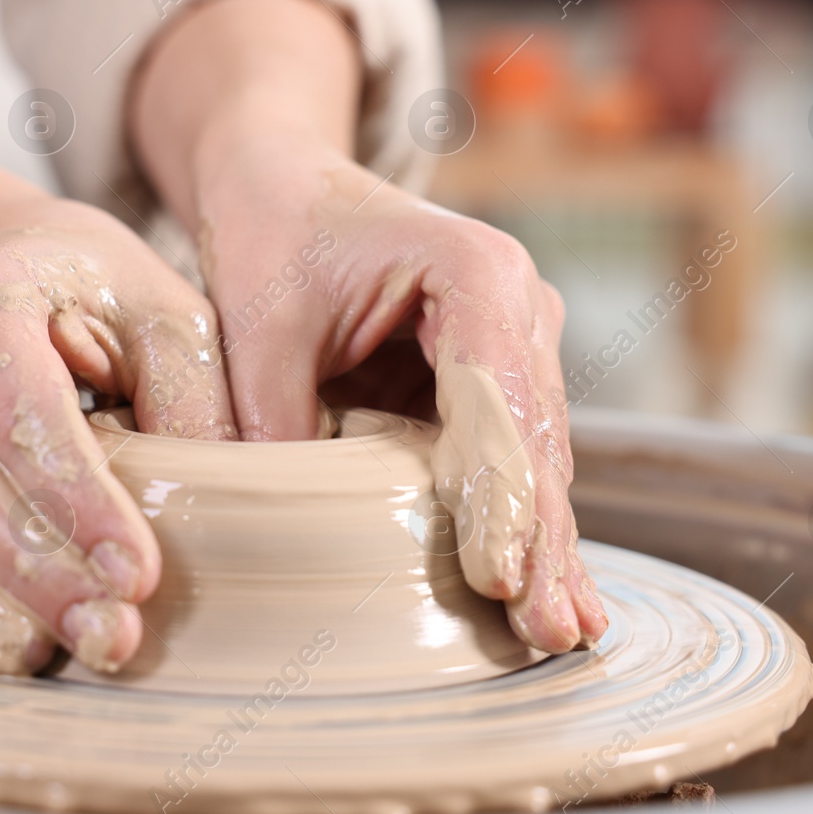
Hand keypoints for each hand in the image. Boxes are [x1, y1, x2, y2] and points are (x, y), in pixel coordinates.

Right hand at [0, 198, 235, 673]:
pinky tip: (17, 646)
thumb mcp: (168, 317)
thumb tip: (221, 504)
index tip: (138, 572)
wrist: (14, 264)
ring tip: (77, 647)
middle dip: (37, 571)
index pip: (19, 410)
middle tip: (114, 633)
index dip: (76, 499)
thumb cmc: (105, 294)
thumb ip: (193, 398)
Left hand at [207, 156, 605, 651]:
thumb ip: (273, 419)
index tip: (500, 575)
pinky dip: (521, 521)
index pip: (496, 398)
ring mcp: (517, 340)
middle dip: (541, 537)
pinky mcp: (496, 376)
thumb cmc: (273, 236)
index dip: (500, 491)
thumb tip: (281, 531)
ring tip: (557, 629)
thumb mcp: (256, 326)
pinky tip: (545, 591)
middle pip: (534, 437)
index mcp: (474, 270)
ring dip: (542, 541)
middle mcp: (518, 302)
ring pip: (536, 457)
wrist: (284, 184)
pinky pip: (512, 456)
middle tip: (551, 629)